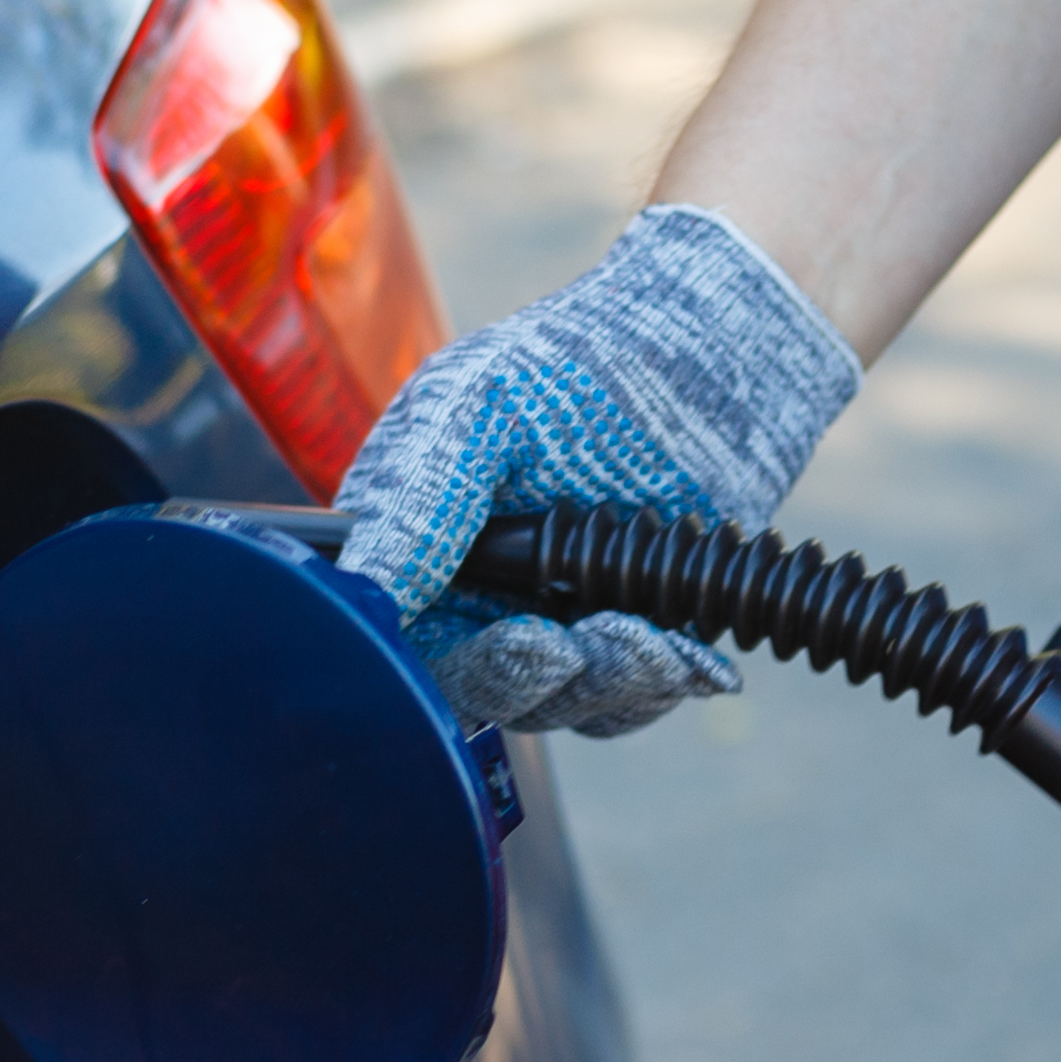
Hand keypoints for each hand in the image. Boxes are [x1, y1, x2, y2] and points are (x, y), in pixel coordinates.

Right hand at [336, 204, 861, 736]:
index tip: (525, 640)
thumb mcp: (478, 406)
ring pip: (562, 704)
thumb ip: (419, 497)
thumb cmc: (572, 363)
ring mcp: (548, 621)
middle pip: (485, 692)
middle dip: (544, 680)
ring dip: (610, 684)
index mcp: (410, 544)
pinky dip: (659, 683)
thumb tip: (361, 585)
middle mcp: (471, 595)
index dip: (460, 666)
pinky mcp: (622, 637)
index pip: (406, 644)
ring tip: (655, 637)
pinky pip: (627, 697)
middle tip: (586, 644)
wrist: (700, 358)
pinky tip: (691, 655)